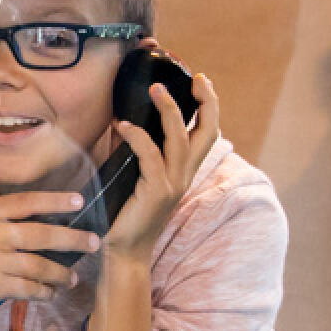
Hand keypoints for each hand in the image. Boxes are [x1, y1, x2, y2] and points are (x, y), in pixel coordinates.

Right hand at [0, 158, 102, 330]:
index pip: (25, 202)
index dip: (53, 201)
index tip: (79, 202)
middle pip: (40, 234)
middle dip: (72, 239)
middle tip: (95, 243)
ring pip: (38, 265)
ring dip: (60, 274)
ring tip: (73, 278)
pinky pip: (28, 288)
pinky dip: (43, 292)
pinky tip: (52, 293)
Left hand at [102, 71, 219, 261]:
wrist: (124, 252)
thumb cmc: (125, 215)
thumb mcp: (134, 176)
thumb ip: (134, 150)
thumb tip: (121, 121)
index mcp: (184, 171)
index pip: (206, 133)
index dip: (209, 106)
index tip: (202, 82)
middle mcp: (184, 175)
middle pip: (207, 131)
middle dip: (205, 101)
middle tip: (196, 78)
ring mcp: (173, 183)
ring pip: (179, 137)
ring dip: (169, 109)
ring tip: (155, 88)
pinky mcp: (156, 191)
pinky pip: (149, 155)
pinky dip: (137, 136)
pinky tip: (122, 126)